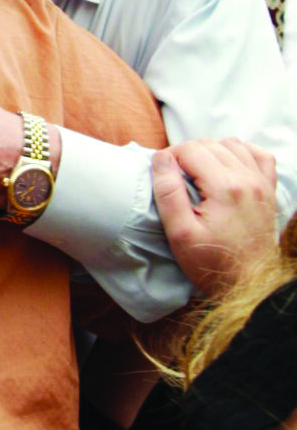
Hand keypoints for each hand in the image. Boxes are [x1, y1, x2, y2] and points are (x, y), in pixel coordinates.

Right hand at [152, 138, 277, 297]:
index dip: (169, 156)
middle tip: (175, 176)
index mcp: (224, 188)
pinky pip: (259, 155)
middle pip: (209, 144)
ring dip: (210, 151)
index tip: (162, 174)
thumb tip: (160, 158)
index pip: (190, 149)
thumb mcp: (179, 233)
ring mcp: (262, 184)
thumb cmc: (211, 263)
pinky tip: (226, 165)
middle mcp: (247, 180)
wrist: (249, 286)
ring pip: (232, 144)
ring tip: (197, 172)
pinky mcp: (268, 192)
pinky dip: (241, 152)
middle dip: (186, 153)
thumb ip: (168, 192)